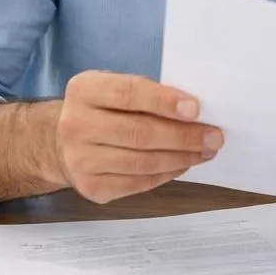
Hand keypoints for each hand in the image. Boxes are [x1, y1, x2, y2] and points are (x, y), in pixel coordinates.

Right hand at [53, 71, 223, 203]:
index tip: (196, 109)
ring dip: (182, 158)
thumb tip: (194, 110)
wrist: (61, 142)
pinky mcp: (91, 187)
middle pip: (139, 133)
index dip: (165, 101)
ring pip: (142, 162)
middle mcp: (76, 125)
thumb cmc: (103, 109)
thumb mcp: (114, 87)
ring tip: (206, 151)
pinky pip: (139, 183)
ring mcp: (80, 160)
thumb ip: (147, 93)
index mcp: (84, 90)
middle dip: (184, 136)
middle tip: (214, 136)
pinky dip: (167, 173)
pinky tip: (184, 164)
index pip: (128, 94)